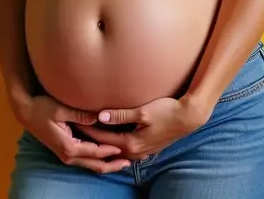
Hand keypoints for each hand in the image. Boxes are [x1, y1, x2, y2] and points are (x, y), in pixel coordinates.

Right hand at [14, 95, 130, 173]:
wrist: (26, 113)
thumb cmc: (42, 108)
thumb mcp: (60, 109)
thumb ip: (80, 114)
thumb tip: (99, 117)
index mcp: (68, 146)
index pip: (95, 151)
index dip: (111, 151)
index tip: (126, 148)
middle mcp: (68, 155)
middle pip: (95, 165)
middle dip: (113, 164)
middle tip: (130, 161)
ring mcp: (66, 156)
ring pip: (91, 165)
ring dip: (107, 164)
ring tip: (124, 162)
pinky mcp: (66, 152)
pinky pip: (86, 160)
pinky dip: (98, 160)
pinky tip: (109, 157)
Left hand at [75, 96, 211, 160]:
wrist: (189, 118)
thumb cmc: (167, 112)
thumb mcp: (143, 112)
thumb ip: (121, 115)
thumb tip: (100, 115)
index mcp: (131, 143)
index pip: (102, 138)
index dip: (87, 129)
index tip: (74, 121)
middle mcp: (134, 151)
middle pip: (106, 147)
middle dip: (91, 139)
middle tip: (75, 128)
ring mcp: (141, 152)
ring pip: (115, 150)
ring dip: (102, 143)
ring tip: (88, 133)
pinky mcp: (146, 148)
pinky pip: (124, 149)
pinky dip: (114, 144)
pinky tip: (109, 138)